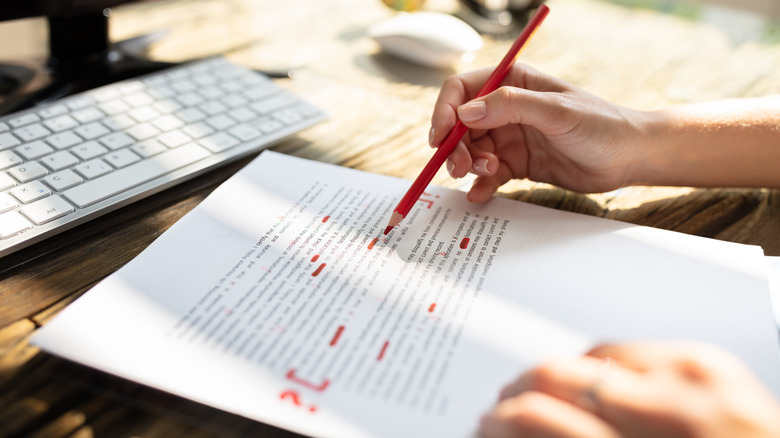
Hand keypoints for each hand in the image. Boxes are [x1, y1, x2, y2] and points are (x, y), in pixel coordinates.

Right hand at [429, 64, 649, 200]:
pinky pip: (487, 174)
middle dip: (455, 146)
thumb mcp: (556, 111)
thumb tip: (466, 112)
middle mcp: (506, 108)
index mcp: (513, 81)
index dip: (445, 111)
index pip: (462, 89)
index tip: (440, 137)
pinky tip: (481, 194)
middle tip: (460, 167)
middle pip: (460, 124)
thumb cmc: (600, 125)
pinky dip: (480, 185)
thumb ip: (510, 106)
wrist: (628, 159)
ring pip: (471, 150)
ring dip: (468, 165)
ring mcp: (510, 136)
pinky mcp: (516, 163)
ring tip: (486, 174)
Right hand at [479, 341, 779, 437]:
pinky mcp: (707, 359)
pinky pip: (629, 349)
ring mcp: (690, 377)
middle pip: (554, 372)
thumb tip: (518, 428)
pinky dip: (607, 368)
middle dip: (519, 389)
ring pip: (586, 353)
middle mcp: (665, 410)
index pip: (538, 415)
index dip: (500, 419)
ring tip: (556, 396)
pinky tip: (604, 389)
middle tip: (508, 406)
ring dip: (563, 376)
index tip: (487, 424)